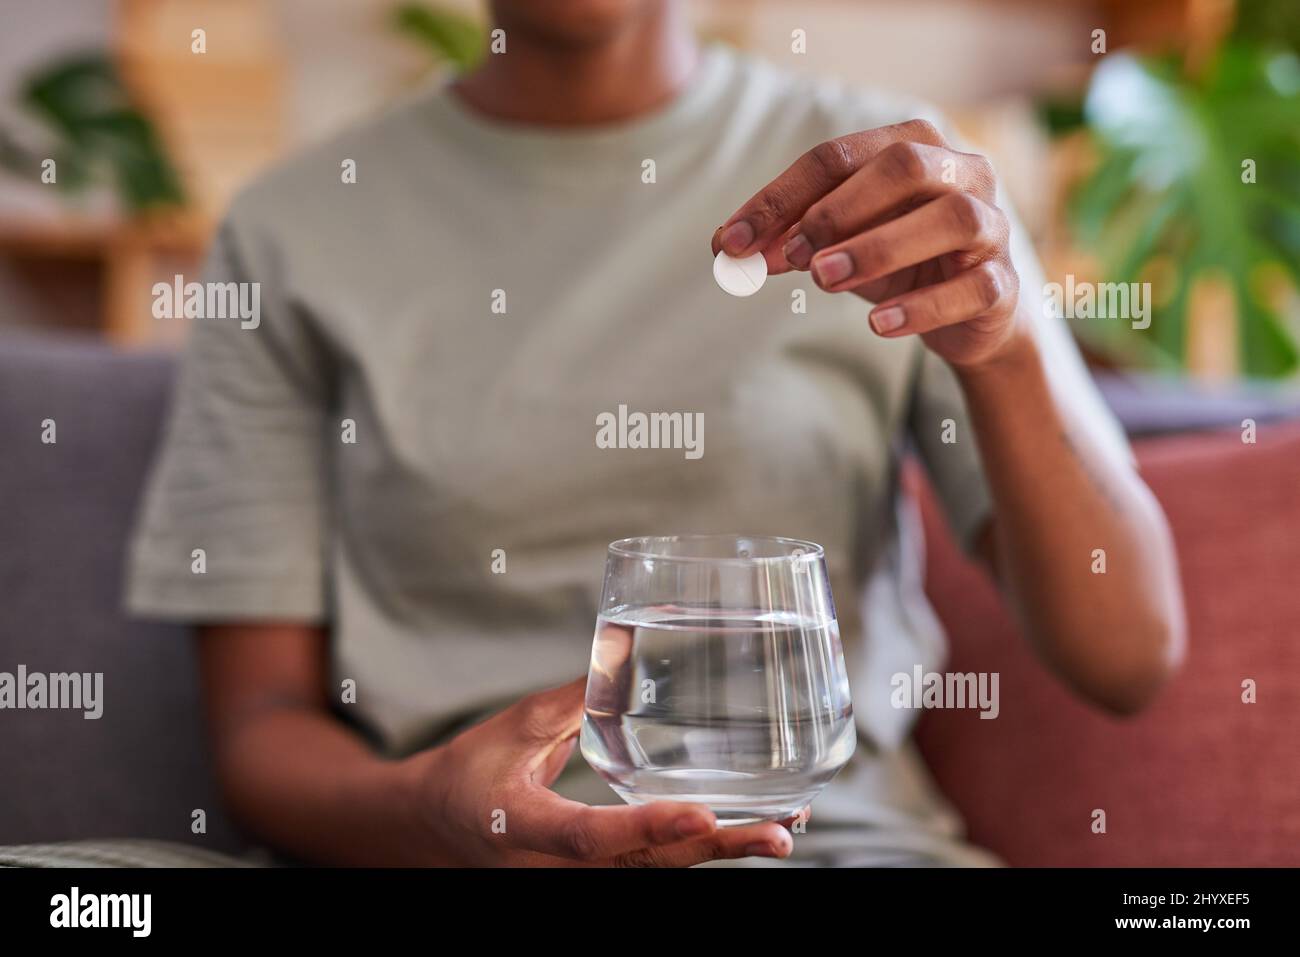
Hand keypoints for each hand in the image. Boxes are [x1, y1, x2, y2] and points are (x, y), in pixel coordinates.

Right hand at [409, 677, 799, 865]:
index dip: (647, 825)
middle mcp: (556, 869)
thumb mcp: (512, 729)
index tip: (702, 812)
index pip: (590, 836)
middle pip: (646, 866)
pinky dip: (699, 849)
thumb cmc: (467, 775)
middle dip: (716, 847)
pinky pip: (653, 868)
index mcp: (526, 828)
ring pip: (658, 872)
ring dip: (720, 850)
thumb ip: (572, 701)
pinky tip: (744, 829)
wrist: (433, 832)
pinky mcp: (594, 875)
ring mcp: (577, 880)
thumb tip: (624, 653)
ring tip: (783, 826)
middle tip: (780, 830)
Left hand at [712, 119, 1022, 368]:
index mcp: (914, 146)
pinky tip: (879, 324)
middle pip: (903, 166)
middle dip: (837, 210)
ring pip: (950, 219)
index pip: (839, 157)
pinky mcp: (1004, 284)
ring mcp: (992, 226)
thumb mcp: (839, 245)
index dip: (781, 197)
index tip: (732, 242)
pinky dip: (924, 306)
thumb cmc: (899, 262)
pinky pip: (973, 287)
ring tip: (823, 280)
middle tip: (789, 255)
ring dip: (879, 247)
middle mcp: (962, 172)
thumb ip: (790, 240)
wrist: (970, 314)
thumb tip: (728, 248)